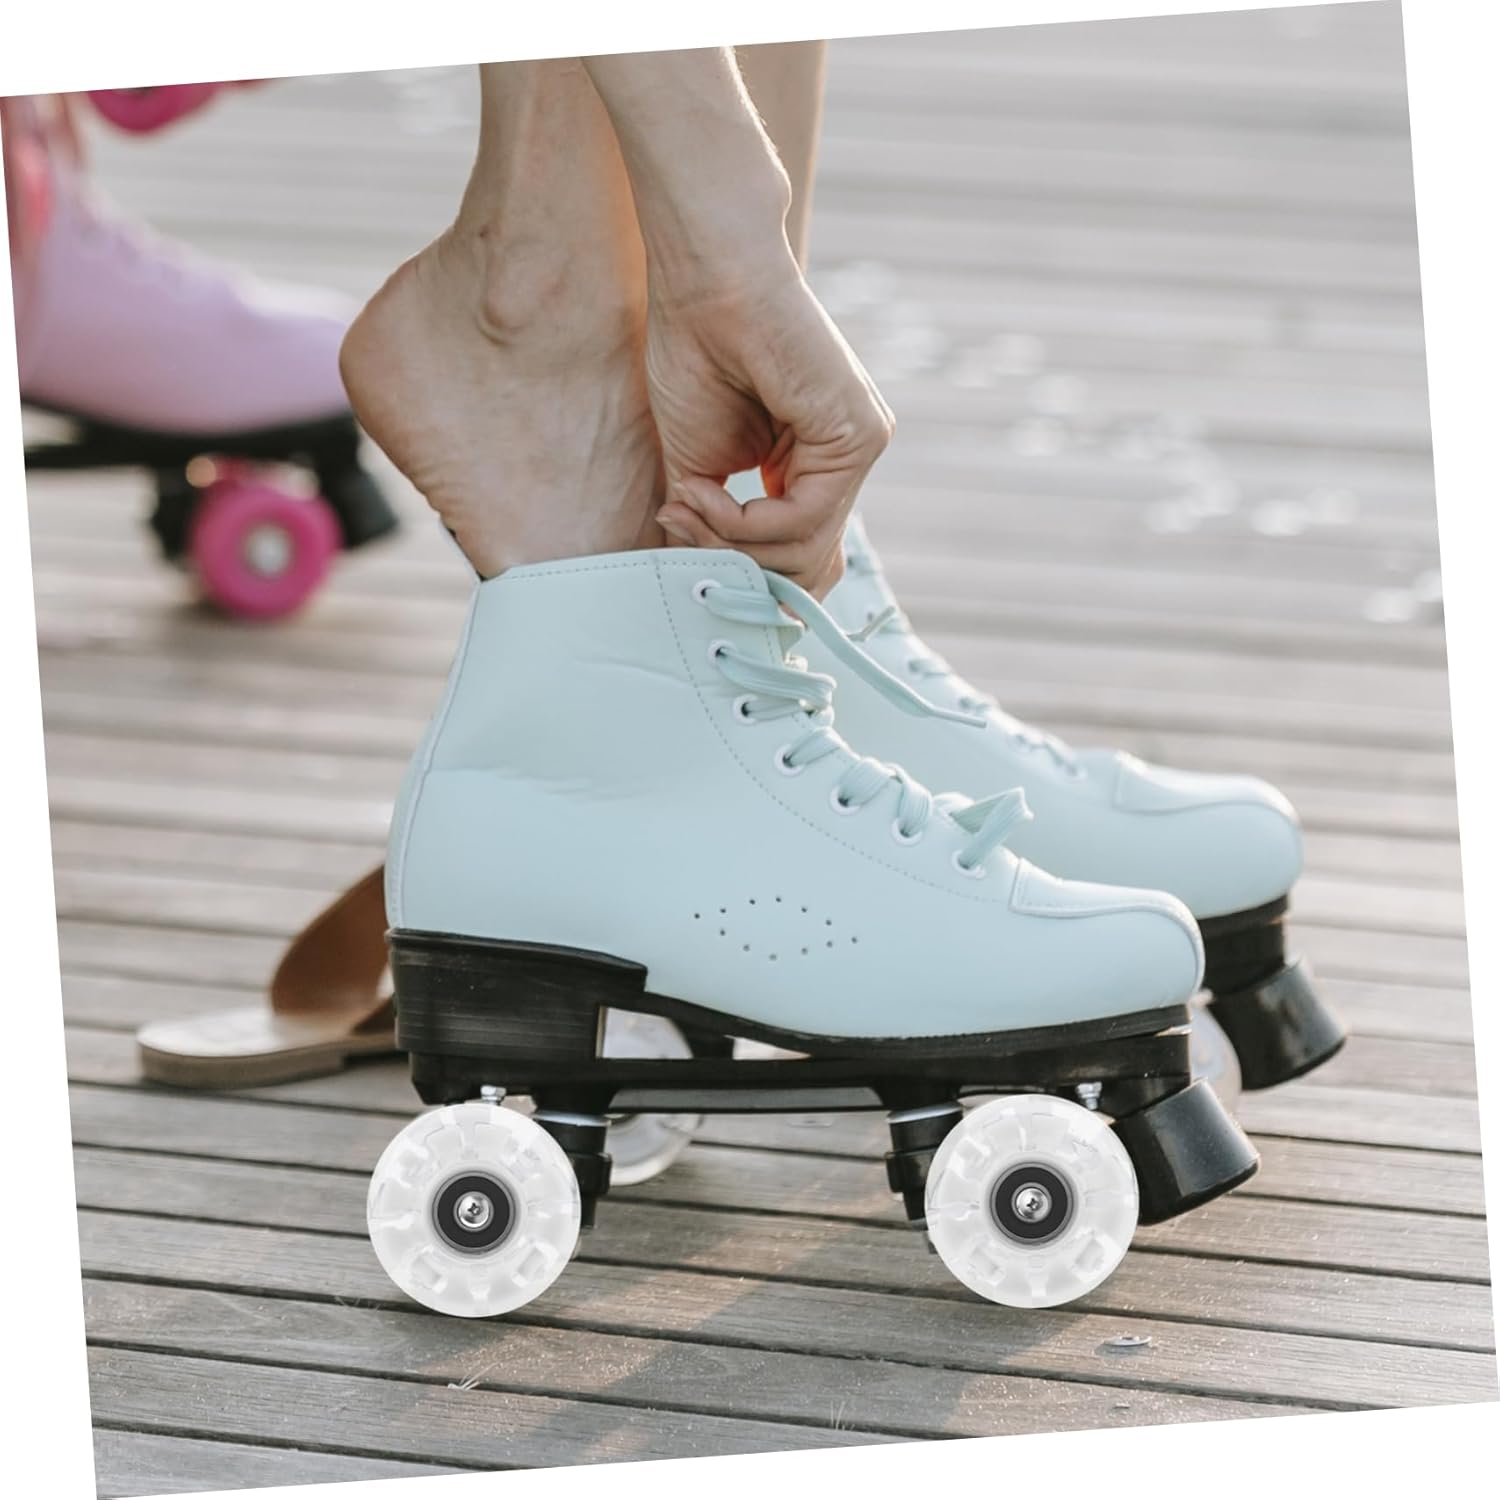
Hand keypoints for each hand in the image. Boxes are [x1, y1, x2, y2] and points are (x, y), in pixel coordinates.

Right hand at [644, 260, 893, 596]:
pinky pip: (804, 520)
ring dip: (731, 541)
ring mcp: (859, 448)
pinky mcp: (860, 437)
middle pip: (809, 566)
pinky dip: (745, 521)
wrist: (707, 285)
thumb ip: (716, 527)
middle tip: (682, 526)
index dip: (747, 573)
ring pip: (805, 550)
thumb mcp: (700, 470)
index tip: (686, 544)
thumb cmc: (695, 358)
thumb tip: (711, 585)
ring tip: (687, 501)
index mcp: (814, 465)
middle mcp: (845, 459)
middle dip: (737, 565)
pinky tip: (709, 492)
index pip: (804, 556)